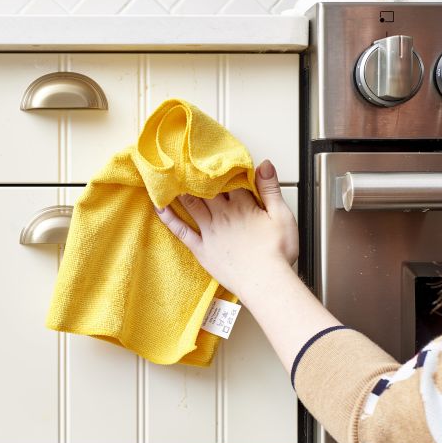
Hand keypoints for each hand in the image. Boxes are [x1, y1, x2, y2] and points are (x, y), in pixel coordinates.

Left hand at [154, 159, 297, 301]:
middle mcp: (222, 215)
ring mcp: (209, 231)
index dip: (222, 169)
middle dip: (197, 176)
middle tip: (185, 163)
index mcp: (243, 205)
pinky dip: (169, 218)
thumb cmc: (278, 252)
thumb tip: (264, 164)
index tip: (214, 159)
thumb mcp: (282, 216)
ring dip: (181, 191)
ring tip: (171, 178)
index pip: (229, 181)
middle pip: (207, 190)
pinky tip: (159, 207)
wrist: (266, 283)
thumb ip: (271, 189)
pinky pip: (181, 231)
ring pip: (191, 205)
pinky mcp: (201, 248)